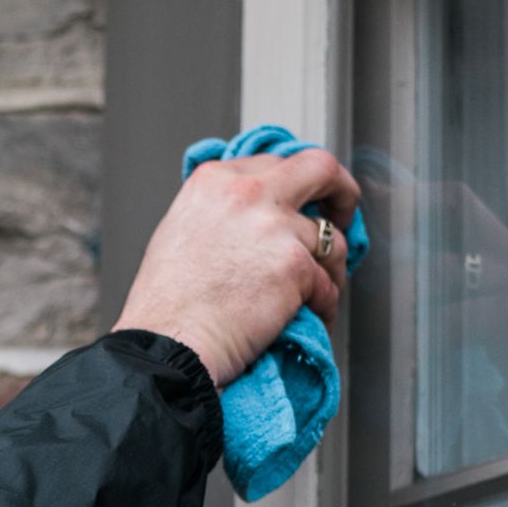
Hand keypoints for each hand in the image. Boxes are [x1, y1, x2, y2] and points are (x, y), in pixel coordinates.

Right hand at [113, 148, 360, 386]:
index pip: (275, 164)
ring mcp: (274, 227)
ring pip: (332, 239)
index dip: (297, 187)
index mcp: (215, 181)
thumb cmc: (166, 303)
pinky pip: (328, 285)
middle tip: (341, 216)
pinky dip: (322, 305)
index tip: (305, 203)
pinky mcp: (295, 265)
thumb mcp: (181, 231)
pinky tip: (308, 316)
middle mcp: (247, 192)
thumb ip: (220, 211)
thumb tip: (254, 217)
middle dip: (341, 192)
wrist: (168, 343)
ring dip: (330, 269)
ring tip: (316, 292)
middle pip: (319, 168)